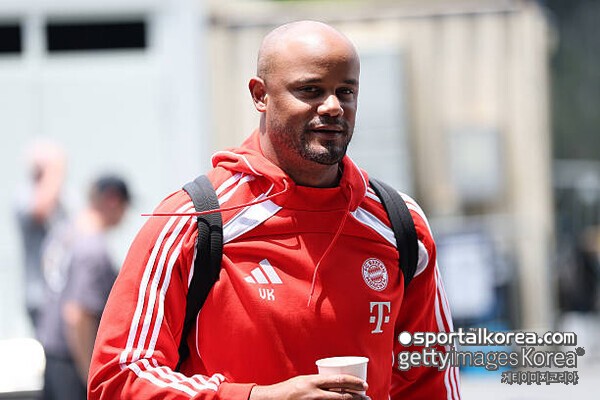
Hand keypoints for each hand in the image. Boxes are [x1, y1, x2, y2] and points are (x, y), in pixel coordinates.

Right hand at [249, 374, 368, 399]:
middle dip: (358, 397)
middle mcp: (314, 393)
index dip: (354, 383)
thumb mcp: (304, 381)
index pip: (339, 381)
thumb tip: (334, 385)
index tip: (364, 385)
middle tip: (367, 397)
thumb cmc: (287, 390)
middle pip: (342, 395)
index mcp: (313, 381)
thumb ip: (318, 383)